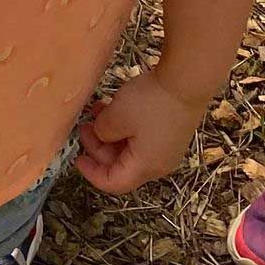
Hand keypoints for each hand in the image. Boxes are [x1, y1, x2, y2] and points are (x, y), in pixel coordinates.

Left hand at [76, 68, 203, 193]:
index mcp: (145, 167)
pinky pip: (141, 137)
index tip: (77, 158)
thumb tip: (101, 135)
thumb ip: (102, 132)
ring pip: (130, 149)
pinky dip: (125, 127)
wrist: (187, 81)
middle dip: (98, 147)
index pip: (114, 183)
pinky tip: (113, 106)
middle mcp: (158, 164)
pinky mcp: (170, 132)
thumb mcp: (116, 117)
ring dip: (110, 133)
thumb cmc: (151, 102)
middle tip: (85, 125)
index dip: (92, 173)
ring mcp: (167, 148)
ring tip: (96, 110)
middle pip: (121, 165)